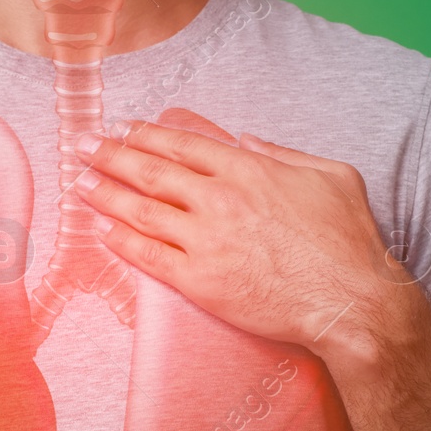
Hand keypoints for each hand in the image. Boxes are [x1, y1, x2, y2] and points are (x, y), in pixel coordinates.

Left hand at [71, 120, 407, 355]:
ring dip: (105, 193)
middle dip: (110, 155)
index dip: (146, 134)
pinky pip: (148, 256)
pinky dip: (121, 240)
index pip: (182, 145)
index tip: (122, 128)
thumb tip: (248, 141)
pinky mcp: (199, 282)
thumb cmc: (349, 242)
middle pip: (150, 171)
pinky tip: (101, 230)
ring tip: (79, 183)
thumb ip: (285, 153)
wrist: (351, 301)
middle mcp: (219, 199)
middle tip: (83, 146)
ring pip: (141, 210)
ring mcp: (205, 241)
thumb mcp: (332, 175)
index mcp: (248, 169)